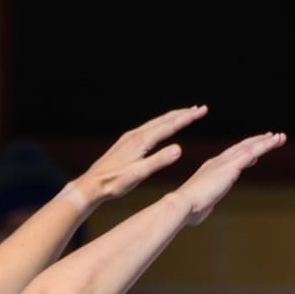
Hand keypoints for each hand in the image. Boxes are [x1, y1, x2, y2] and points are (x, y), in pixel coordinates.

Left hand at [70, 106, 207, 206]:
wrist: (91, 184)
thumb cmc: (114, 183)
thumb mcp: (138, 175)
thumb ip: (159, 161)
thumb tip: (179, 149)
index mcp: (142, 141)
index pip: (170, 126)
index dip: (188, 118)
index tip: (203, 111)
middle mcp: (136, 134)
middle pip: (164, 120)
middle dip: (183, 113)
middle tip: (201, 109)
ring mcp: (130, 137)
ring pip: (156, 122)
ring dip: (173, 117)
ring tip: (186, 114)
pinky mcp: (126, 142)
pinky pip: (148, 128)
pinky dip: (160, 124)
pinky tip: (162, 127)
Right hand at [168, 131, 286, 225]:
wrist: (182, 205)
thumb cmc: (188, 210)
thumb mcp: (201, 206)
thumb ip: (207, 203)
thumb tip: (208, 207)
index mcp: (210, 169)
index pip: (232, 157)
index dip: (245, 152)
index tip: (256, 150)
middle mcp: (218, 162)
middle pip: (242, 148)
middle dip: (258, 142)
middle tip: (272, 137)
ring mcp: (225, 163)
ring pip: (250, 147)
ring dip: (266, 142)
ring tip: (280, 137)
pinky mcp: (231, 167)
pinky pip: (252, 152)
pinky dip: (265, 145)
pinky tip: (276, 140)